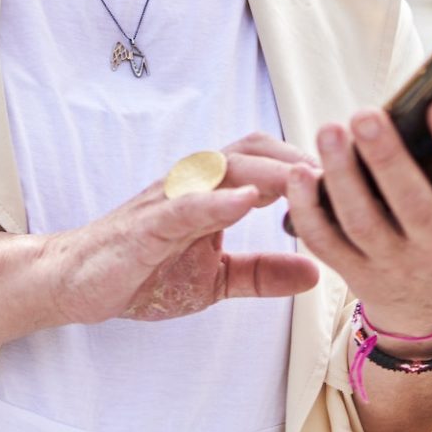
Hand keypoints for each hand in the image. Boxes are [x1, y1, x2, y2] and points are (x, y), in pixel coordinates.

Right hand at [40, 132, 321, 326]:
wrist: (76, 282)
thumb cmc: (142, 271)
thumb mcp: (215, 279)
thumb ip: (262, 272)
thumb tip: (316, 273)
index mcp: (212, 191)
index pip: (268, 159)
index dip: (310, 162)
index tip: (355, 177)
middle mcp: (193, 182)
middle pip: (254, 149)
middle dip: (301, 157)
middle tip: (345, 174)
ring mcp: (168, 198)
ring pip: (223, 168)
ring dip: (270, 172)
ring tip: (312, 180)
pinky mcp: (145, 224)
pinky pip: (184, 204)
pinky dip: (217, 200)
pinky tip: (248, 202)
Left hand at [286, 97, 431, 348]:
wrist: (430, 306)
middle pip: (410, 202)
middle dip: (387, 157)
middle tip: (365, 114)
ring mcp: (391, 261)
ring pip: (362, 222)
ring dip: (341, 176)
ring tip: (330, 131)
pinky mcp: (354, 272)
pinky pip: (326, 242)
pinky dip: (308, 210)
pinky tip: (299, 173)